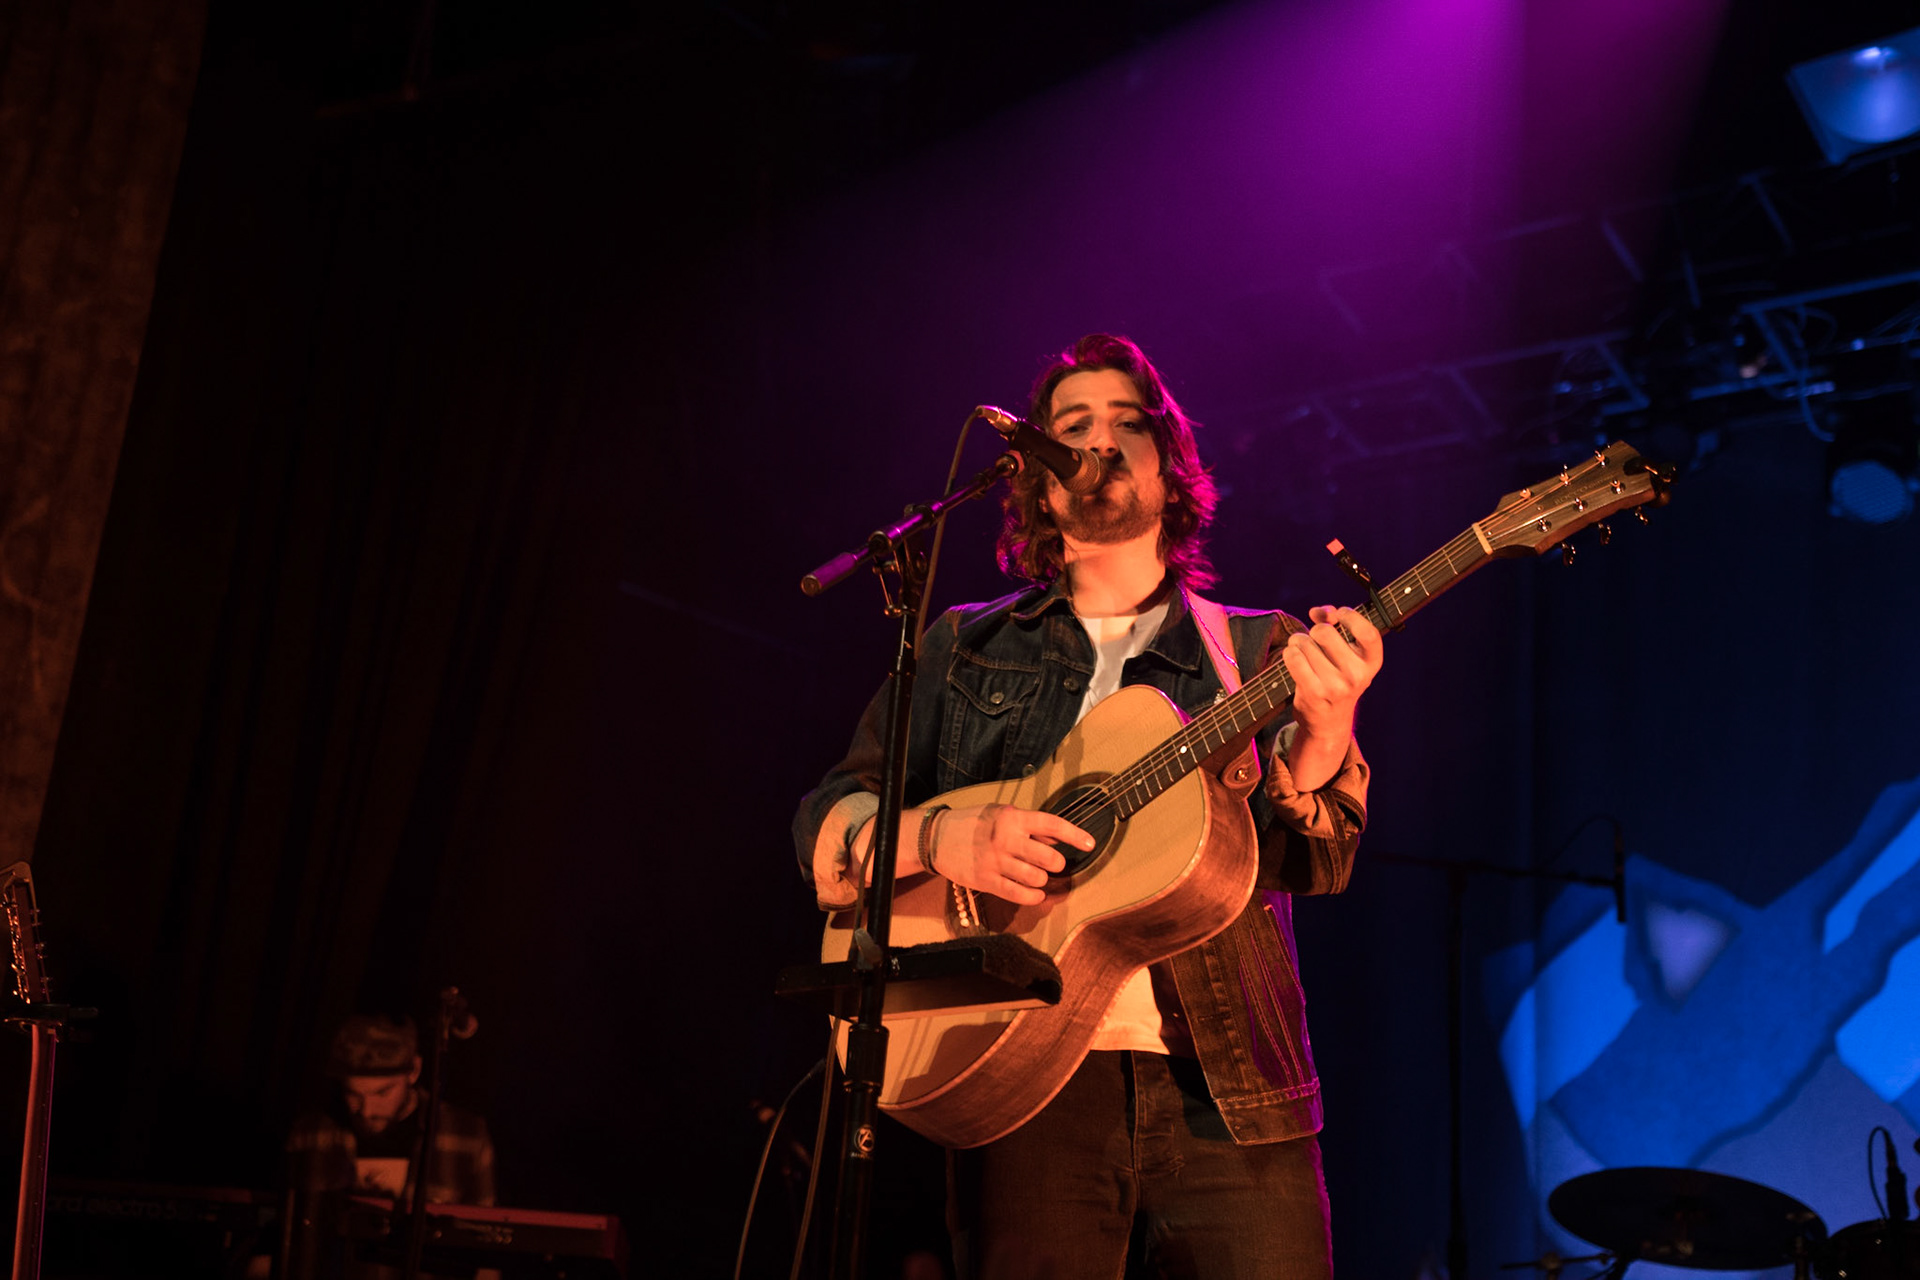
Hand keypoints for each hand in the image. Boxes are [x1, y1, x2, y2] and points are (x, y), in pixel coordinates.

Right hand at [932, 804, 1091, 905]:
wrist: (938, 837)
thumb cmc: (975, 823)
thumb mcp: (1002, 813)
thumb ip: (1030, 825)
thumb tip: (1058, 836)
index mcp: (1013, 818)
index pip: (1053, 825)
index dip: (1075, 835)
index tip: (1090, 844)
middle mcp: (1006, 839)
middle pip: (1050, 859)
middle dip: (1056, 863)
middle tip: (1050, 863)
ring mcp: (996, 862)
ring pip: (1037, 879)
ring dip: (1042, 880)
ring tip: (1035, 875)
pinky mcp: (986, 881)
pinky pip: (1019, 894)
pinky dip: (1033, 896)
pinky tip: (1034, 893)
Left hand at [1282, 605, 1382, 754]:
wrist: (1330, 721)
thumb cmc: (1338, 677)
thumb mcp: (1348, 653)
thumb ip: (1336, 624)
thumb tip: (1318, 612)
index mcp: (1372, 662)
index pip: (1368, 632)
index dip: (1350, 616)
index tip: (1338, 615)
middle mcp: (1358, 675)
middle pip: (1325, 632)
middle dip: (1314, 631)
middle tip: (1315, 641)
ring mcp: (1336, 686)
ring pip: (1305, 643)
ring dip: (1299, 642)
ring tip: (1304, 654)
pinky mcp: (1314, 693)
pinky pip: (1293, 658)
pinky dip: (1289, 653)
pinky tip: (1294, 659)